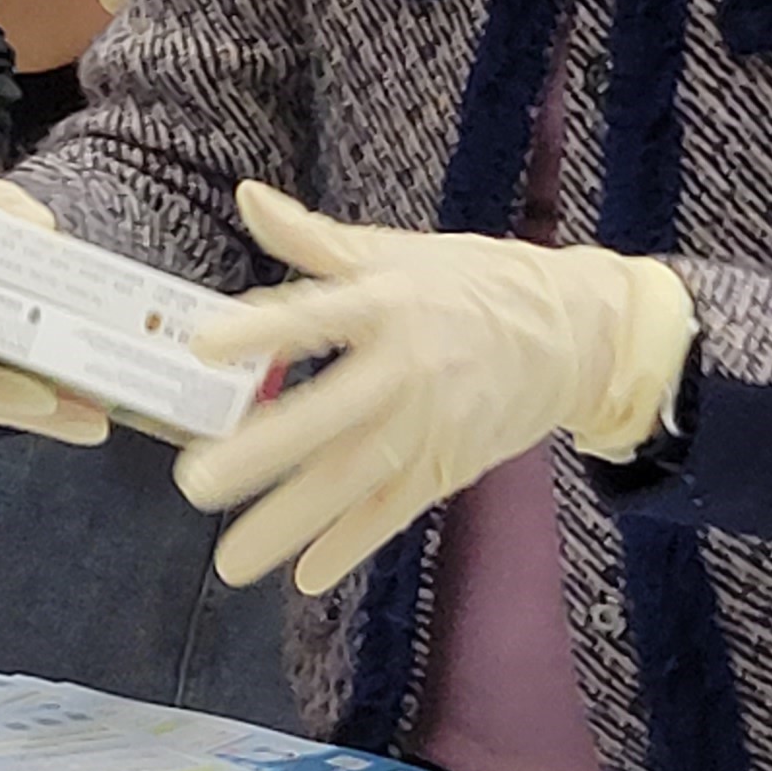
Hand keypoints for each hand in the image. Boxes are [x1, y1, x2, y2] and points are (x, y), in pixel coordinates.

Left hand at [172, 184, 695, 594]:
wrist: (577, 334)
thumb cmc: (469, 284)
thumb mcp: (392, 250)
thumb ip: (311, 237)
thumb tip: (246, 196)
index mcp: (389, 303)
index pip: (317, 316)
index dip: (262, 329)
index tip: (202, 345)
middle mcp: (408, 370)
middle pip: (330, 417)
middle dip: (264, 452)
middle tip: (195, 482)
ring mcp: (430, 427)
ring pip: (353, 480)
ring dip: (290, 522)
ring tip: (230, 559)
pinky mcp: (448, 467)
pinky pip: (393, 512)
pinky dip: (352, 544)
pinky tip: (304, 574)